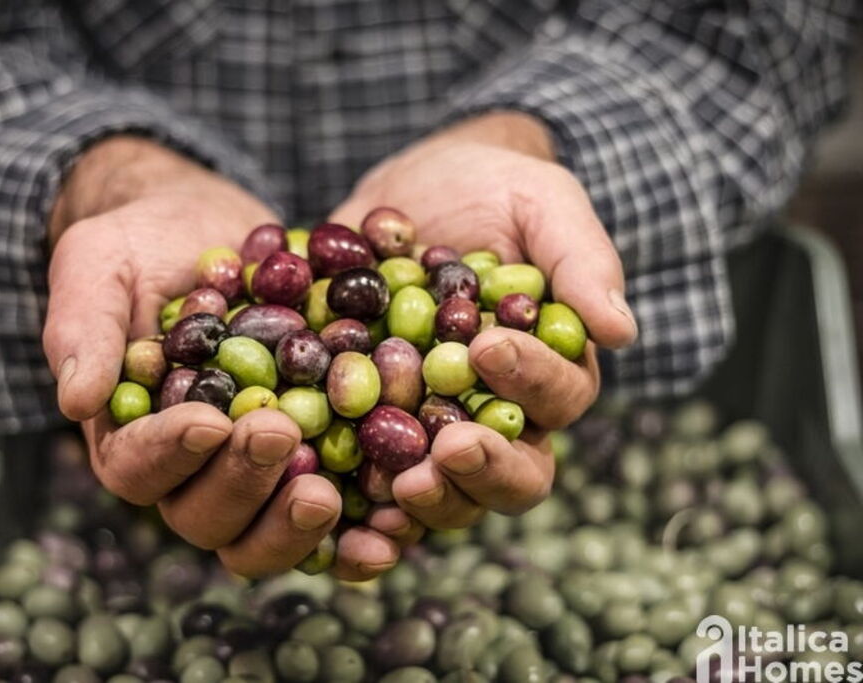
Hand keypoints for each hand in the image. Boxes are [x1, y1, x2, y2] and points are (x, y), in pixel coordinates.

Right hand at [43, 136, 406, 577]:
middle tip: (280, 435)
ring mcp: (255, 472)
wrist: (212, 229)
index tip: (209, 421)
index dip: (170, 454)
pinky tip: (392, 526)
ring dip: (296, 524)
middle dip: (241, 483)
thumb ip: (84, 325)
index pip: (137, 468)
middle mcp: (192, 470)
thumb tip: (75, 398)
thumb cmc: (144, 243)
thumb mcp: (100, 263)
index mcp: (132, 434)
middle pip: (205, 515)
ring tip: (330, 490)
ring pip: (266, 530)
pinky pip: (335, 513)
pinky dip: (358, 531)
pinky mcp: (315, 458)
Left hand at [330, 112, 638, 529]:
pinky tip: (331, 498)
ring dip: (427, 500)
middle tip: (446, 451)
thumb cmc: (493, 190)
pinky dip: (358, 503)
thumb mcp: (541, 203)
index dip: (530, 381)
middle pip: (513, 474)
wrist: (412, 191)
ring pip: (447, 494)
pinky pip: (369, 482)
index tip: (487, 349)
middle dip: (483, 470)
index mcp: (550, 371)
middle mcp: (498, 415)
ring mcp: (433, 429)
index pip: (559, 398)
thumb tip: (620, 330)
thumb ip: (581, 260)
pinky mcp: (371, 429)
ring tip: (395, 482)